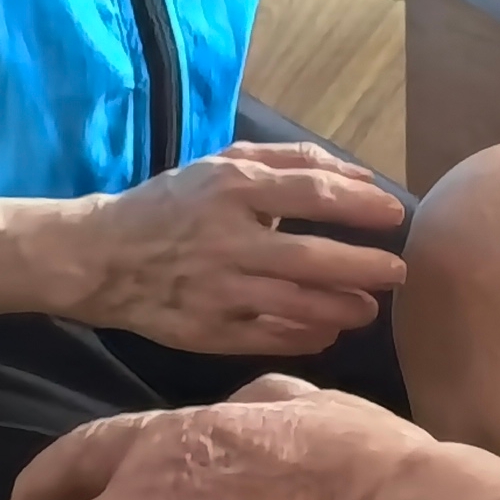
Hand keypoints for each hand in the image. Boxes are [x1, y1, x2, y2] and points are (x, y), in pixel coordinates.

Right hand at [60, 144, 407, 356]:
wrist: (101, 257)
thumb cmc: (173, 204)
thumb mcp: (223, 164)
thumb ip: (291, 161)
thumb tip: (359, 177)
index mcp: (232, 189)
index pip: (313, 194)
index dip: (361, 206)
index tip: (395, 216)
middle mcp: (227, 240)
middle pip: (311, 257)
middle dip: (364, 266)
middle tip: (398, 272)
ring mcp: (217, 290)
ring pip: (295, 304)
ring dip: (342, 308)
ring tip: (368, 309)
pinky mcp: (206, 331)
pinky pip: (267, 338)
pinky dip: (303, 337)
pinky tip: (328, 333)